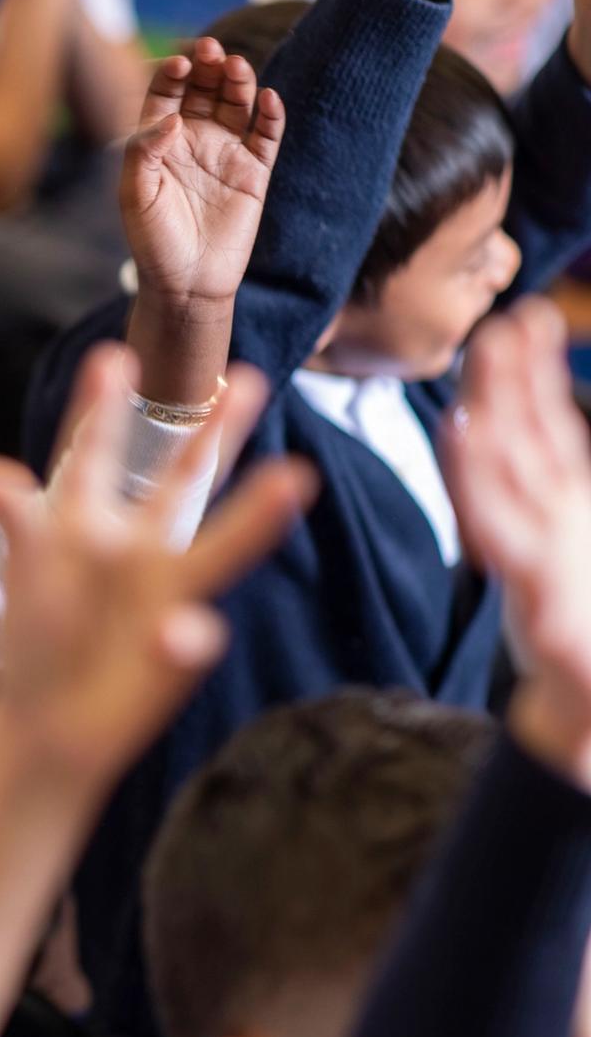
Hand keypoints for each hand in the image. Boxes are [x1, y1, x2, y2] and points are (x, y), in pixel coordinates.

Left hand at [0, 347, 312, 791]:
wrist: (47, 720)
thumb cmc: (36, 636)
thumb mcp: (19, 570)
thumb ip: (13, 515)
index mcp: (86, 519)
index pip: (94, 451)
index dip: (101, 406)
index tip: (111, 354)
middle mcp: (137, 547)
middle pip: (185, 480)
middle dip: (218, 432)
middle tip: (251, 377)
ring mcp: (165, 595)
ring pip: (216, 548)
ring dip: (255, 515)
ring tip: (295, 477)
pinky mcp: (177, 649)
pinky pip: (187, 636)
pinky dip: (183, 636)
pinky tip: (175, 633)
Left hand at [122, 38, 284, 310]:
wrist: (186, 282)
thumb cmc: (152, 240)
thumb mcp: (135, 195)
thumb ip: (144, 152)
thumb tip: (170, 118)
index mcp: (159, 140)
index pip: (167, 92)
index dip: (174, 73)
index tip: (178, 64)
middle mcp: (194, 138)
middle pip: (204, 88)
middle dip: (208, 66)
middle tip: (211, 50)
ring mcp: (226, 152)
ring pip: (237, 103)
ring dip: (239, 81)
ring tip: (236, 68)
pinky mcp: (255, 171)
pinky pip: (267, 135)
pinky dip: (271, 115)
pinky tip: (269, 100)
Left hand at [443, 298, 590, 787]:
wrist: (587, 710)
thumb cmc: (590, 703)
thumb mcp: (581, 684)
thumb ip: (567, 657)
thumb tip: (540, 622)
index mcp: (543, 602)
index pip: (502, 534)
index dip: (479, 484)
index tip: (459, 434)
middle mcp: (539, 554)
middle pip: (508, 472)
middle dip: (500, 409)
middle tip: (489, 345)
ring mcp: (553, 527)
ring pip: (526, 450)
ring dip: (515, 388)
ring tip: (507, 326)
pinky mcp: (568, 512)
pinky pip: (558, 444)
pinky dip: (545, 394)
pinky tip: (531, 339)